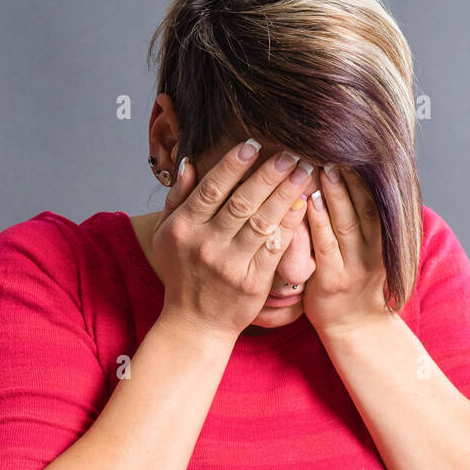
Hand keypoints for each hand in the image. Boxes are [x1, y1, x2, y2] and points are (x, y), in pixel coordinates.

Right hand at [151, 140, 312, 339]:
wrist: (194, 324)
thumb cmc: (182, 275)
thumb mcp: (166, 236)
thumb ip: (177, 198)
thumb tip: (190, 163)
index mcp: (184, 228)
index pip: (212, 189)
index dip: (233, 166)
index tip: (252, 146)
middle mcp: (207, 245)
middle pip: (242, 202)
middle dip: (268, 175)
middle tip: (288, 153)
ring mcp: (231, 265)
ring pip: (263, 221)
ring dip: (286, 194)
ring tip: (302, 172)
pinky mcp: (253, 282)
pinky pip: (275, 247)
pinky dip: (290, 224)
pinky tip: (303, 205)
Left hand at [303, 165, 390, 335]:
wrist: (355, 328)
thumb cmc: (357, 284)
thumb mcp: (373, 251)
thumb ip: (368, 220)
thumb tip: (366, 177)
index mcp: (386, 242)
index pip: (379, 201)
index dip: (368, 176)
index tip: (358, 148)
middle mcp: (374, 253)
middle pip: (366, 207)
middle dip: (352, 178)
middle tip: (337, 148)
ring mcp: (353, 268)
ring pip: (346, 223)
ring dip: (335, 193)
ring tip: (322, 165)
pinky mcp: (331, 281)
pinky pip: (324, 246)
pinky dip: (318, 222)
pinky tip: (309, 201)